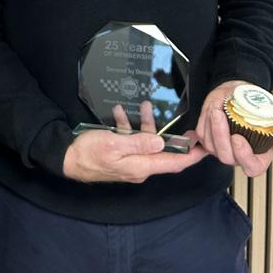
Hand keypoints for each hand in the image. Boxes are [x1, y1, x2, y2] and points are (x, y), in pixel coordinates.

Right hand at [64, 101, 207, 183]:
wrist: (66, 158)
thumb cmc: (89, 153)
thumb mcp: (114, 144)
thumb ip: (138, 143)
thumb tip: (161, 143)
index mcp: (141, 166)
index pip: (174, 163)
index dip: (191, 156)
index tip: (205, 147)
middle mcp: (139, 166)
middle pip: (162, 151)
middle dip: (171, 135)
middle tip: (185, 124)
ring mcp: (129, 162)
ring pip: (145, 143)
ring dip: (145, 125)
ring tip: (143, 105)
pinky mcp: (119, 156)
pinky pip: (130, 142)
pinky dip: (128, 127)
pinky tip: (119, 112)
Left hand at [195, 80, 272, 177]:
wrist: (241, 93)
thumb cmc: (259, 105)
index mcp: (258, 155)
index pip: (252, 166)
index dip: (244, 156)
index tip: (238, 138)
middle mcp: (238, 155)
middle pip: (226, 157)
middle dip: (221, 137)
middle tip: (220, 116)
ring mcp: (221, 148)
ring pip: (211, 147)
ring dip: (211, 127)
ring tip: (216, 109)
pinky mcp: (208, 138)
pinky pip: (202, 136)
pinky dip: (204, 122)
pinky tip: (211, 110)